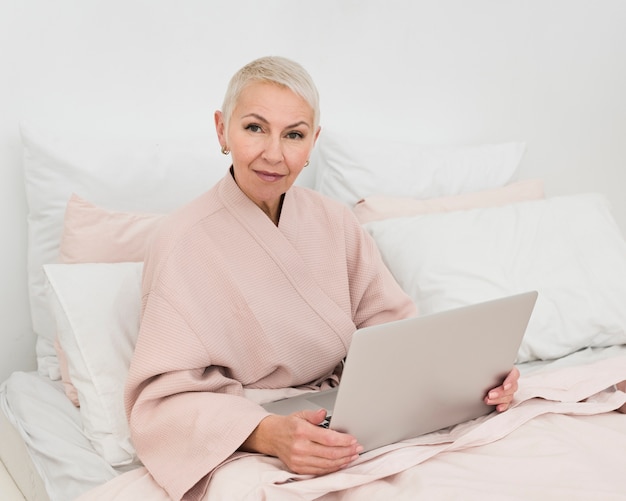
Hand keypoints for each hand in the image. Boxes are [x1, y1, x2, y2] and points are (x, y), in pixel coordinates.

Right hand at [241, 408, 362, 474]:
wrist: (271, 436)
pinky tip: (340, 463)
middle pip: (330, 453)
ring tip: (352, 456)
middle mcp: (300, 447)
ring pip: (327, 464)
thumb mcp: (300, 414)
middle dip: (347, 451)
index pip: (328, 438)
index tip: (353, 439)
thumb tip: (323, 413)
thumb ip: (314, 415)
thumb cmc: (288, 425)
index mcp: (301, 431)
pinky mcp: (298, 468)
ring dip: (343, 461)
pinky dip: (333, 468)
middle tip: (357, 448)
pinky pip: (320, 471)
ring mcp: (299, 460)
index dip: (343, 440)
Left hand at [484, 366, 519, 411]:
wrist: (481, 373)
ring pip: (508, 396)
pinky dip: (502, 406)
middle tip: (490, 394)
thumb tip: (480, 363)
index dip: (511, 381)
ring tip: (487, 400)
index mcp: (509, 370)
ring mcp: (509, 390)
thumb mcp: (488, 364)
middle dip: (500, 392)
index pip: (514, 374)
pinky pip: (506, 404)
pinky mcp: (505, 398)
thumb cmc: (486, 366)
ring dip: (498, 399)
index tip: (504, 386)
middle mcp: (511, 381)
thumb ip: (488, 365)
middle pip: (511, 388)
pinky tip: (498, 408)